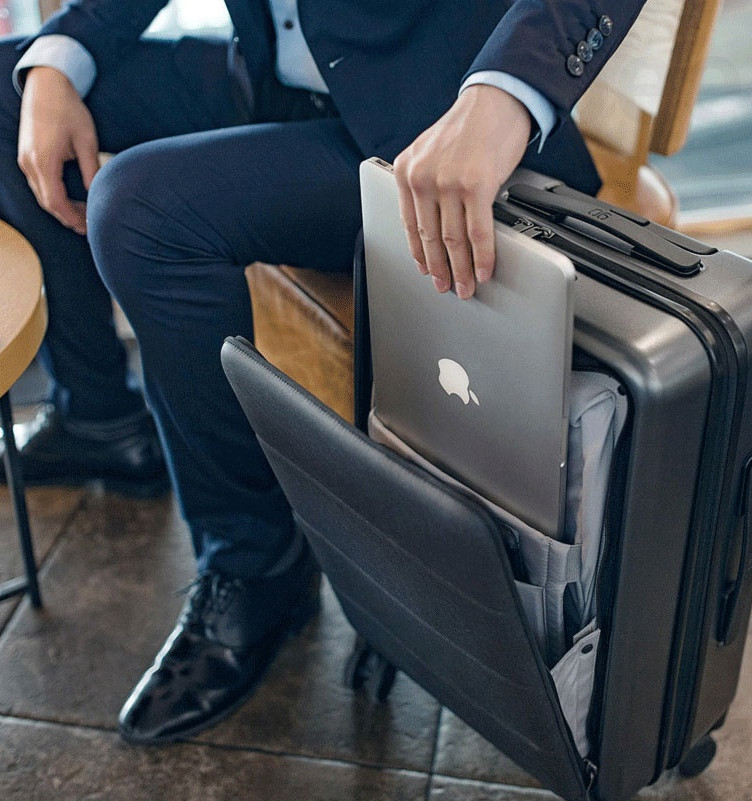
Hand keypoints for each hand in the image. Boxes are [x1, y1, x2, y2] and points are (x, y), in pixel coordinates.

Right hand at [17, 66, 99, 234]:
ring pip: (41, 194)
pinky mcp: (25, 155)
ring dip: (61, 207)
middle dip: (68, 217)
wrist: (46, 84)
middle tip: (89, 225)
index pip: (56, 202)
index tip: (88, 227)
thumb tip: (98, 194)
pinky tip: (70, 198)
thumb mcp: (87, 141)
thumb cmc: (68, 108)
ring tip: (83, 213)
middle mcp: (29, 162)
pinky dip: (53, 194)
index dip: (72, 218)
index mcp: (44, 160)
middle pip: (46, 203)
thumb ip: (91, 170)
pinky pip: (38, 183)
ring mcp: (24, 159)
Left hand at [393, 84, 530, 298]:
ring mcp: (448, 182)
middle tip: (447, 287)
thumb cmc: (469, 126)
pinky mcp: (476, 185)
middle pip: (430, 238)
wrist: (497, 98)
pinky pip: (477, 233)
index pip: (409, 225)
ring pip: (452, 240)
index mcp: (406, 170)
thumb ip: (426, 185)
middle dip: (440, 269)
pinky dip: (482, 257)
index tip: (426, 271)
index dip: (420, 254)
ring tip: (466, 286)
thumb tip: (434, 228)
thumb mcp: (432, 153)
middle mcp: (422, 177)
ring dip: (461, 270)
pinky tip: (483, 270)